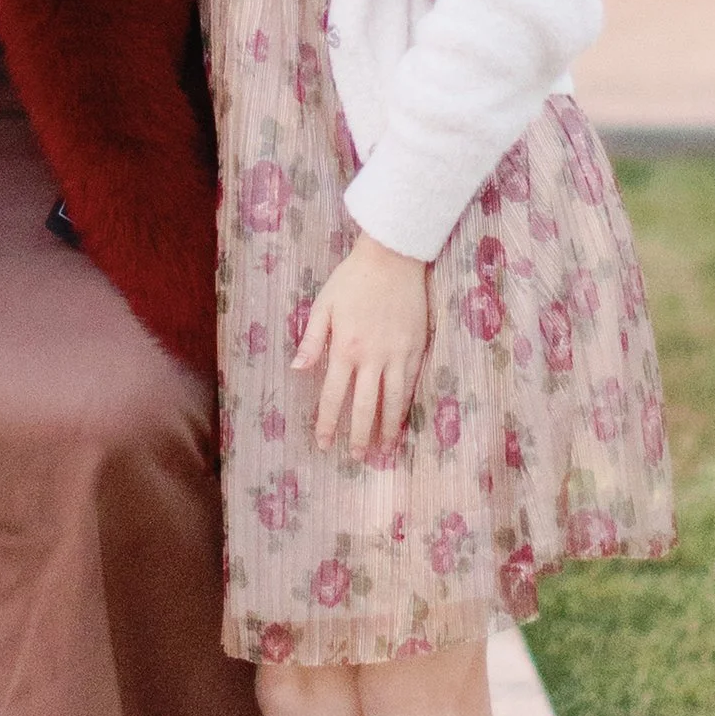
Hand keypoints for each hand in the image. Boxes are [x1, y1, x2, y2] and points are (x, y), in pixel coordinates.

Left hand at [293, 234, 431, 456]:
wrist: (393, 258)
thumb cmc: (352, 279)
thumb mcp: (323, 305)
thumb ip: (312, 340)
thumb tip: (296, 370)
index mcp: (345, 348)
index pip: (333, 395)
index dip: (328, 422)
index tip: (324, 443)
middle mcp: (372, 357)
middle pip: (365, 406)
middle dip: (359, 435)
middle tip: (356, 457)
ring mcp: (398, 355)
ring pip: (393, 401)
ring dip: (387, 428)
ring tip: (383, 450)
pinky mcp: (417, 348)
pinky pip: (412, 385)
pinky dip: (406, 406)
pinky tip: (402, 420)